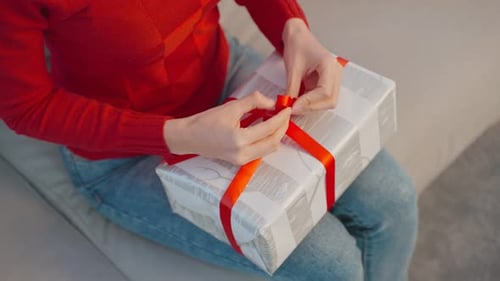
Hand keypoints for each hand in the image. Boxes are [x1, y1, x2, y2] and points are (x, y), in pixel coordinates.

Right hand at [163, 92, 290, 164]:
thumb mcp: (231, 106)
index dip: (281, 117)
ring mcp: (241, 160)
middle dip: (282, 128)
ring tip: (275, 121)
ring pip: (269, 149)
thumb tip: (272, 102)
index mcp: (239, 139)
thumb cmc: (206, 121)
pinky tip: (265, 129)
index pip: (269, 128)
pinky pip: (261, 152)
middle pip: (274, 142)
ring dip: (276, 135)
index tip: (286, 108)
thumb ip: (254, 102)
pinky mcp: (240, 162)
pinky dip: (267, 141)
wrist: (189, 137)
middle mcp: (242, 153)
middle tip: (284, 115)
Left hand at [282, 18, 343, 114]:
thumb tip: (289, 106)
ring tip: (295, 105)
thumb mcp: (292, 69)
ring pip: (327, 101)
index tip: (295, 107)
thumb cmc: (297, 45)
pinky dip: (310, 102)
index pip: (325, 92)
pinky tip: (298, 102)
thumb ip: (291, 89)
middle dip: (312, 107)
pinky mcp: (326, 82)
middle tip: (294, 109)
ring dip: (312, 107)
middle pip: (330, 100)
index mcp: (329, 65)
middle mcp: (335, 73)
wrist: (297, 36)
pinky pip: (322, 98)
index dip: (310, 103)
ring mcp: (332, 78)